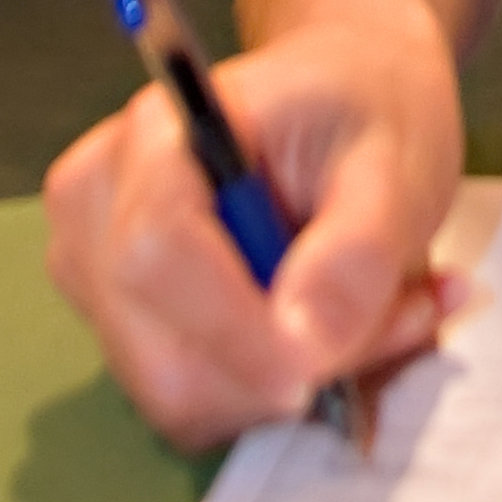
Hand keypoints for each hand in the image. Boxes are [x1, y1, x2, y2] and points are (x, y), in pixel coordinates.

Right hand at [41, 14, 464, 450]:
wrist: (350, 98)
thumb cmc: (368, 109)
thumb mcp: (396, 158)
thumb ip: (358, 248)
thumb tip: (305, 347)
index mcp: (158, 135)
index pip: (155, 256)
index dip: (233, 332)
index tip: (316, 369)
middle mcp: (99, 206)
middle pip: (160, 354)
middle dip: (285, 371)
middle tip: (404, 318)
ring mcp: (97, 272)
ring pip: (179, 396)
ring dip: (292, 383)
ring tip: (384, 311)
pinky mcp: (122, 326)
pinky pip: (195, 402)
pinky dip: (274, 391)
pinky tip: (337, 329)